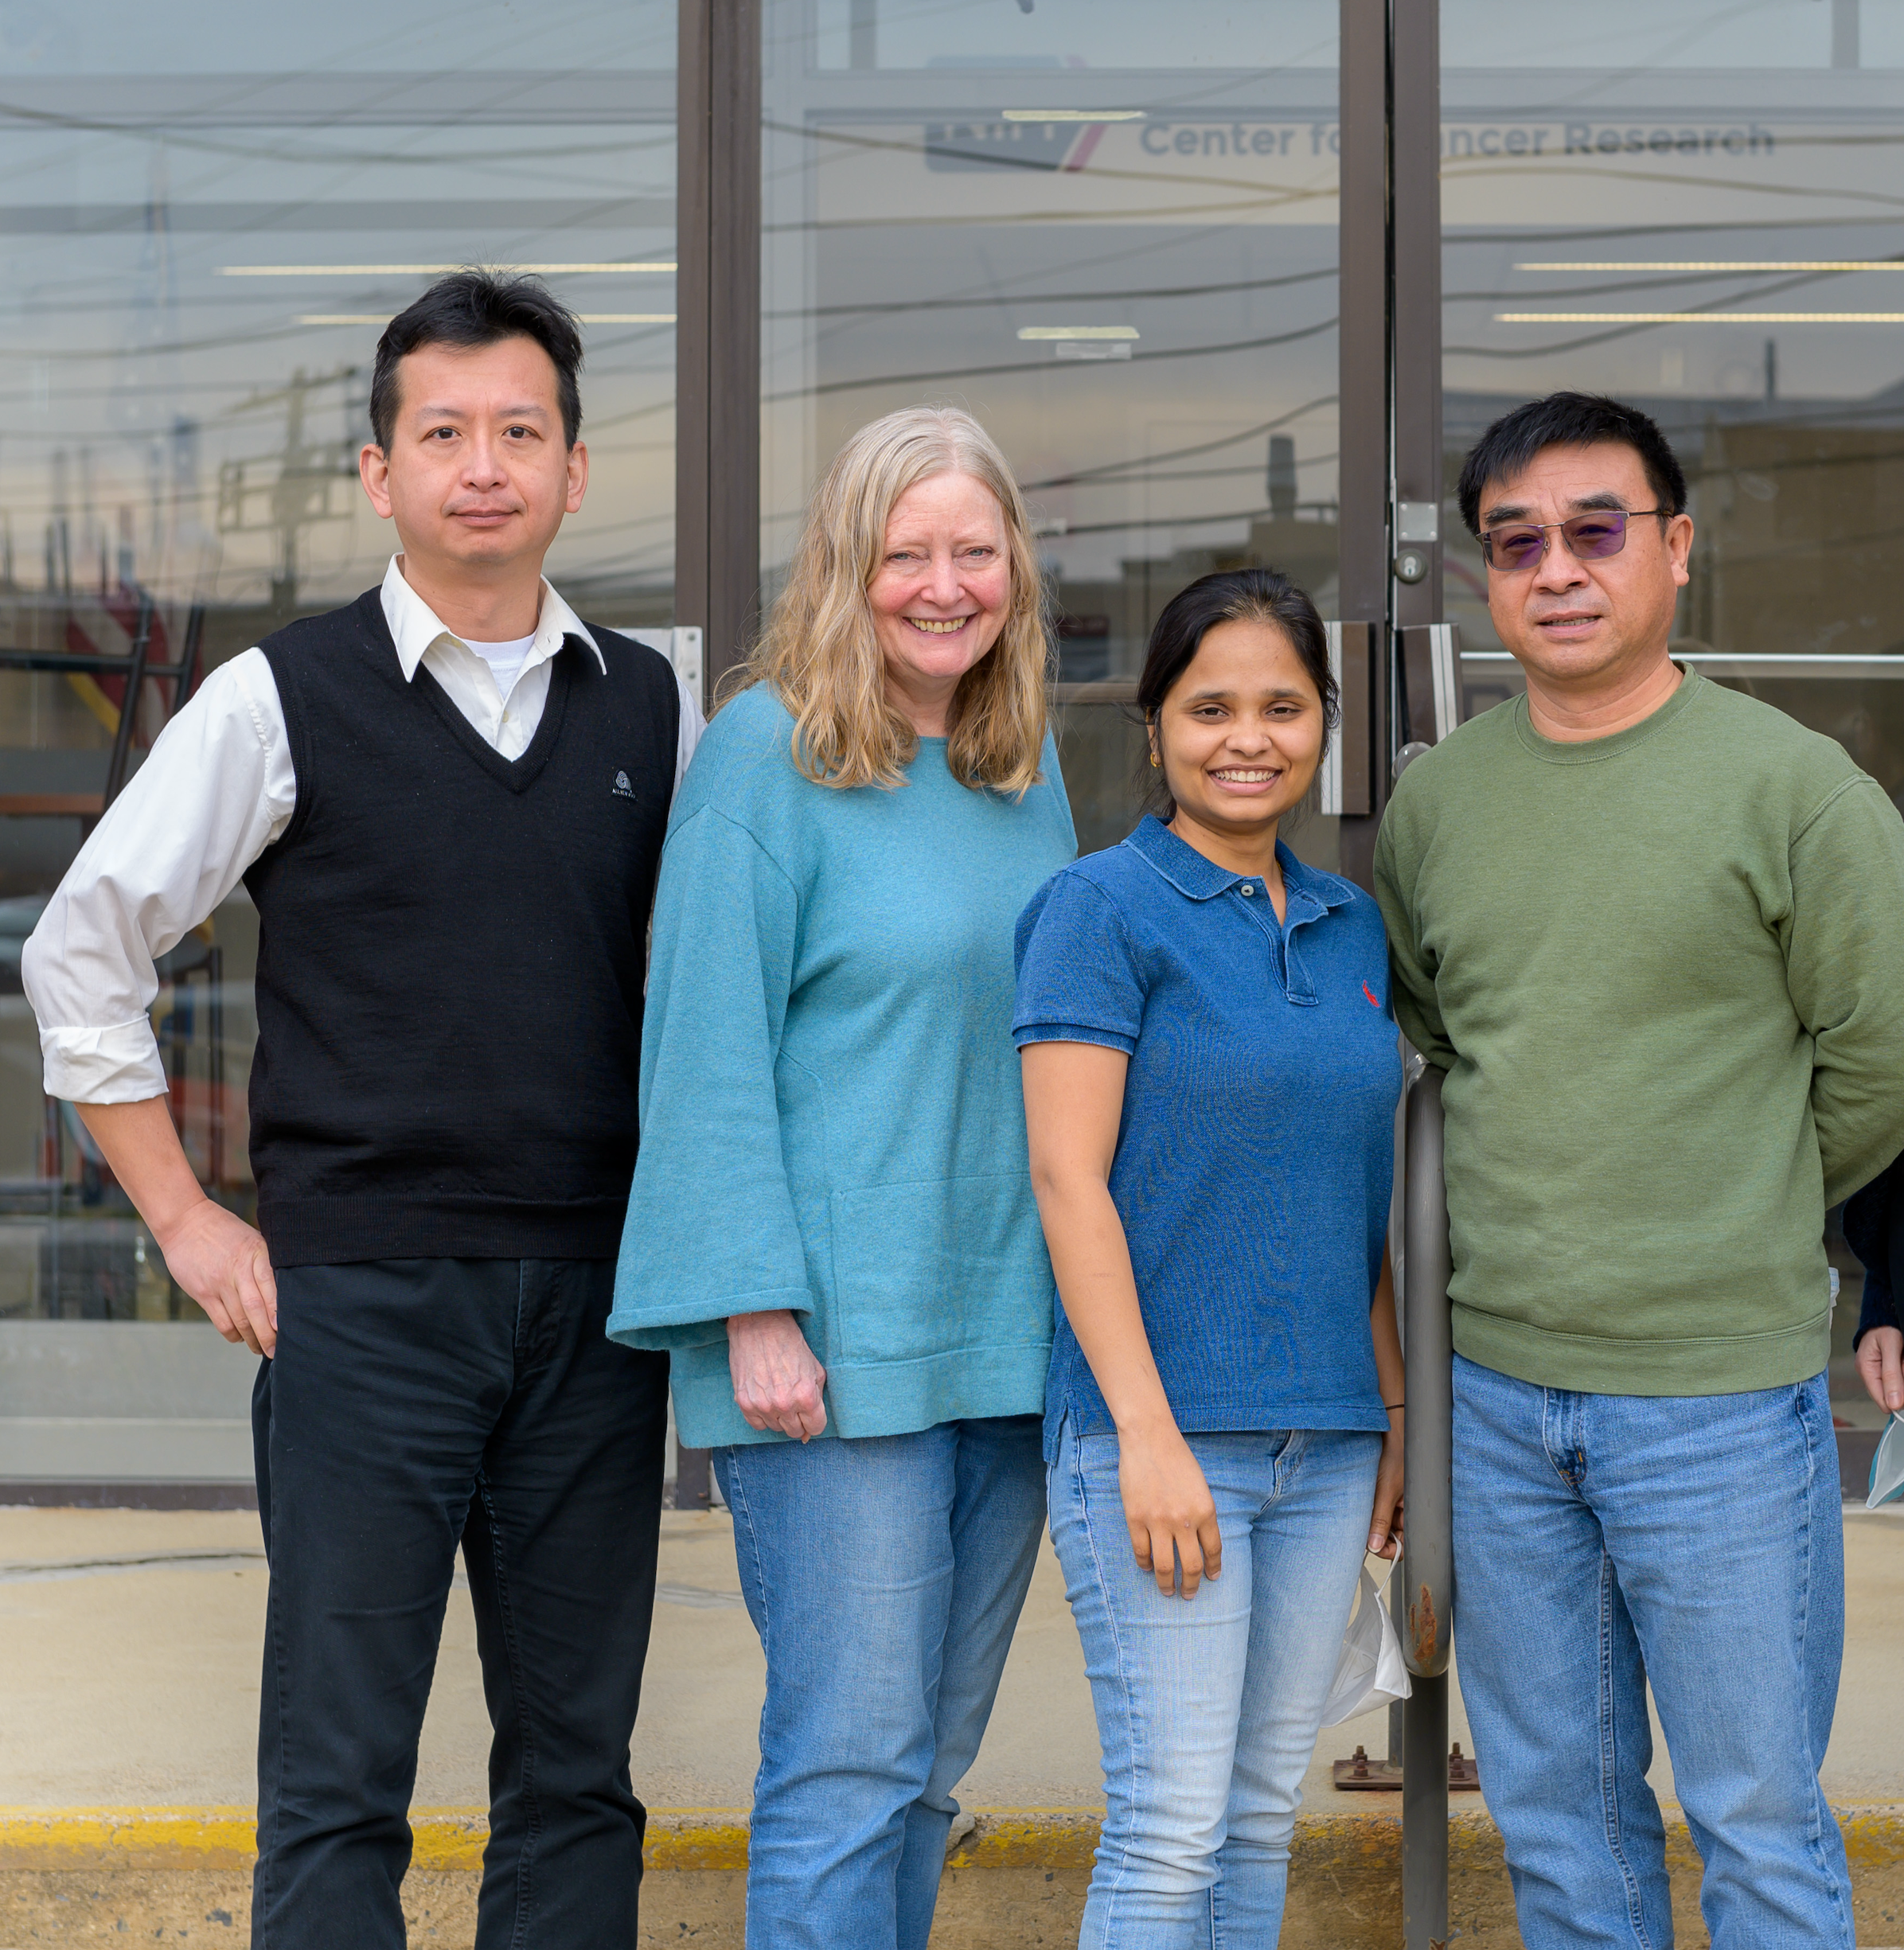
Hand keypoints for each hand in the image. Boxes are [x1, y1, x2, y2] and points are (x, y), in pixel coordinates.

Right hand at [157, 1198, 277, 1356]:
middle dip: (267, 1334)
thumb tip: (285, 1290)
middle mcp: (238, 1269)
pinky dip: (232, 1334)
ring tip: (261, 1348)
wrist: (186, 1223)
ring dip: (252, 1338)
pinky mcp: (203, 1293)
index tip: (286, 1328)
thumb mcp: (253, 1238)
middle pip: (255, 1308)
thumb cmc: (225, 1231)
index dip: (277, 1310)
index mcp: (256, 1253)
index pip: (269, 1286)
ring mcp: (219, 1283)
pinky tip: (240, 1338)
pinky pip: (220, 1320)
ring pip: (239, 1318)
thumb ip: (266, 1262)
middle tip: (277, 1350)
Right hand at [727, 1309, 827, 1440]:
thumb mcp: (815, 1369)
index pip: (816, 1428)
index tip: (810, 1413)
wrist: (760, 1325)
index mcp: (806, 1396)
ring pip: (776, 1429)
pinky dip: (762, 1416)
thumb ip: (818, 1399)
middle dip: (798, 1419)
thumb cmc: (791, 1344)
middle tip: (793, 1400)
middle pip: (795, 1431)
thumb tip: (809, 1432)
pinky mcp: (744, 1403)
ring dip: (779, 1416)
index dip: (815, 1420)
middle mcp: (785, 1404)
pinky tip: (765, 1398)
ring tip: (778, 1393)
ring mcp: (763, 1405)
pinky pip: (757, 1425)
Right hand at [1117, 1421, 1221, 1598]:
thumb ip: (1202, 1514)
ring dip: (1167, 1584)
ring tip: (1167, 1592)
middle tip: (1189, 1595)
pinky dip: (1145, 1565)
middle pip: (1191, 1566)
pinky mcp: (1136, 1518)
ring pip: (1165, 1566)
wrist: (1150, 1438)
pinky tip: (1147, 1568)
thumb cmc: (1177, 1458)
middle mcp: (1184, 1521)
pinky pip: (1141, 1552)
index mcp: (1206, 1511)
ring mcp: (1158, 1521)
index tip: (1211, 1579)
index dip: (1213, 1569)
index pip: (1213, 1551)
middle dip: (1191, 1586)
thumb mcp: (1200, 1486)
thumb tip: (1199, 1543)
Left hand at [1369, 1419, 1403, 1558]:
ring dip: (1370, 1522)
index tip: (1373, 1548)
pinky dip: (1367, 1509)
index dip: (1390, 1550)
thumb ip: (1381, 1519)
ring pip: (1380, 1522)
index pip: (1404, 1544)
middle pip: (1391, 1536)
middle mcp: (1405, 1510)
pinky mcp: (1383, 1491)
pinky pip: (1374, 1508)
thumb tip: (1374, 1546)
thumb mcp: (1387, 1491)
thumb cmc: (1398, 1456)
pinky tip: (1359, 1504)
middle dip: (1377, 1537)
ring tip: (1360, 1514)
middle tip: (1362, 1533)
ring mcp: (1394, 1501)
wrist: (1391, 1431)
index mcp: (1414, 1513)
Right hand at [1858, 1326, 1903, 1414]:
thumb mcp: (1891, 1348)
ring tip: (1902, 1360)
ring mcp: (1878, 1372)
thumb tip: (1894, 1404)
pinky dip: (1903, 1372)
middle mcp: (1869, 1373)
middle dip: (1902, 1385)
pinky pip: (1899, 1380)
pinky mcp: (1886, 1370)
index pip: (1882, 1401)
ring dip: (1903, 1377)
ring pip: (1898, 1388)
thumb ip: (1891, 1375)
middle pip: (1892, 1395)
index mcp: (1865, 1369)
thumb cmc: (1886, 1328)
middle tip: (1902, 1364)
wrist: (1885, 1317)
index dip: (1897, 1401)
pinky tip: (1902, 1362)